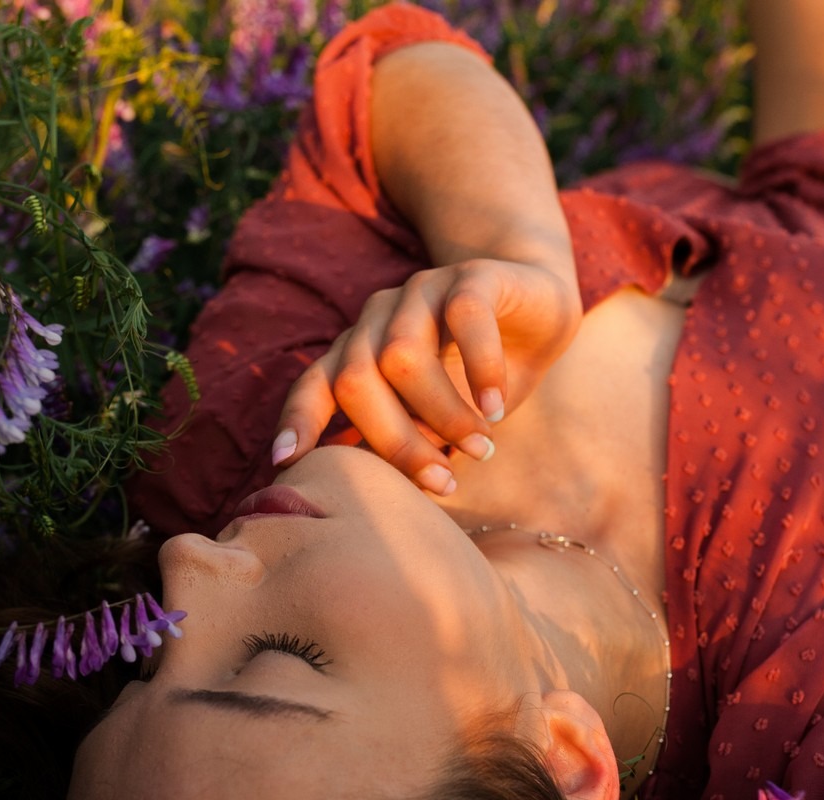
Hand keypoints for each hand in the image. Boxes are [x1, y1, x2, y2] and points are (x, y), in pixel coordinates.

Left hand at [271, 258, 581, 493]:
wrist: (536, 308)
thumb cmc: (476, 376)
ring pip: (403, 355)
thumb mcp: (436, 417)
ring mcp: (419, 292)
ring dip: (443, 412)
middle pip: (356, 380)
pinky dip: (480, 367)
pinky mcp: (470, 276)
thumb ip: (406, 442)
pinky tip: (496, 406)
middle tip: (442, 482)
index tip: (287, 462)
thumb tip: (379, 499)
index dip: (298, 421)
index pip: (314, 385)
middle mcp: (377, 318)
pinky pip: (465, 318)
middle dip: (395, 442)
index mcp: (358, 350)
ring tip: (482, 448)